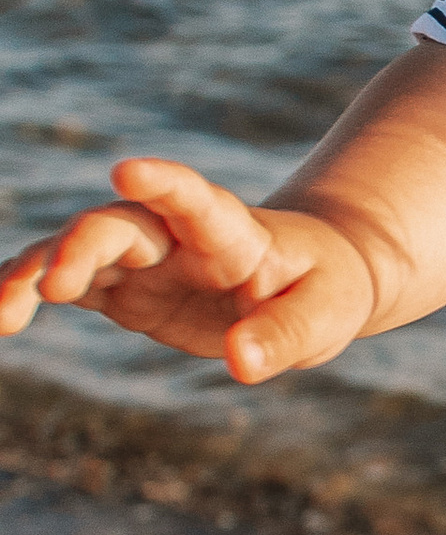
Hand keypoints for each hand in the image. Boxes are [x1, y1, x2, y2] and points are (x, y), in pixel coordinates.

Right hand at [0, 159, 377, 377]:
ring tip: (2, 316)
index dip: (165, 184)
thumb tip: (243, 365)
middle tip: (52, 284)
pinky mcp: (121, 288)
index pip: (196, 201)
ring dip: (32, 274)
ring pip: (74, 250)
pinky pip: (63, 284)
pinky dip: (25, 294)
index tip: (128, 170)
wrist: (305, 278)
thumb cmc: (323, 288)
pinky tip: (0, 317)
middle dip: (81, 247)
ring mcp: (141, 258)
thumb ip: (286, 336)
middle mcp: (175, 235)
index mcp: (233, 232)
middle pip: (118, 227)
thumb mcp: (324, 314)